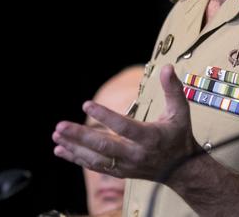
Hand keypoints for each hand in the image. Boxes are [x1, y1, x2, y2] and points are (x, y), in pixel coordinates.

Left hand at [52, 64, 197, 180]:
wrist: (181, 169)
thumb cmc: (179, 135)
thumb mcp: (181, 111)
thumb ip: (173, 89)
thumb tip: (167, 67)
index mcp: (150, 137)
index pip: (125, 127)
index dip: (105, 117)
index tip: (87, 104)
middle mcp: (136, 154)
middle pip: (104, 147)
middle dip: (80, 137)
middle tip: (60, 126)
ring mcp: (126, 165)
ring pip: (96, 158)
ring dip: (74, 147)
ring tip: (56, 135)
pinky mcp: (119, 172)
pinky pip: (95, 166)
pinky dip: (77, 158)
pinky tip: (61, 149)